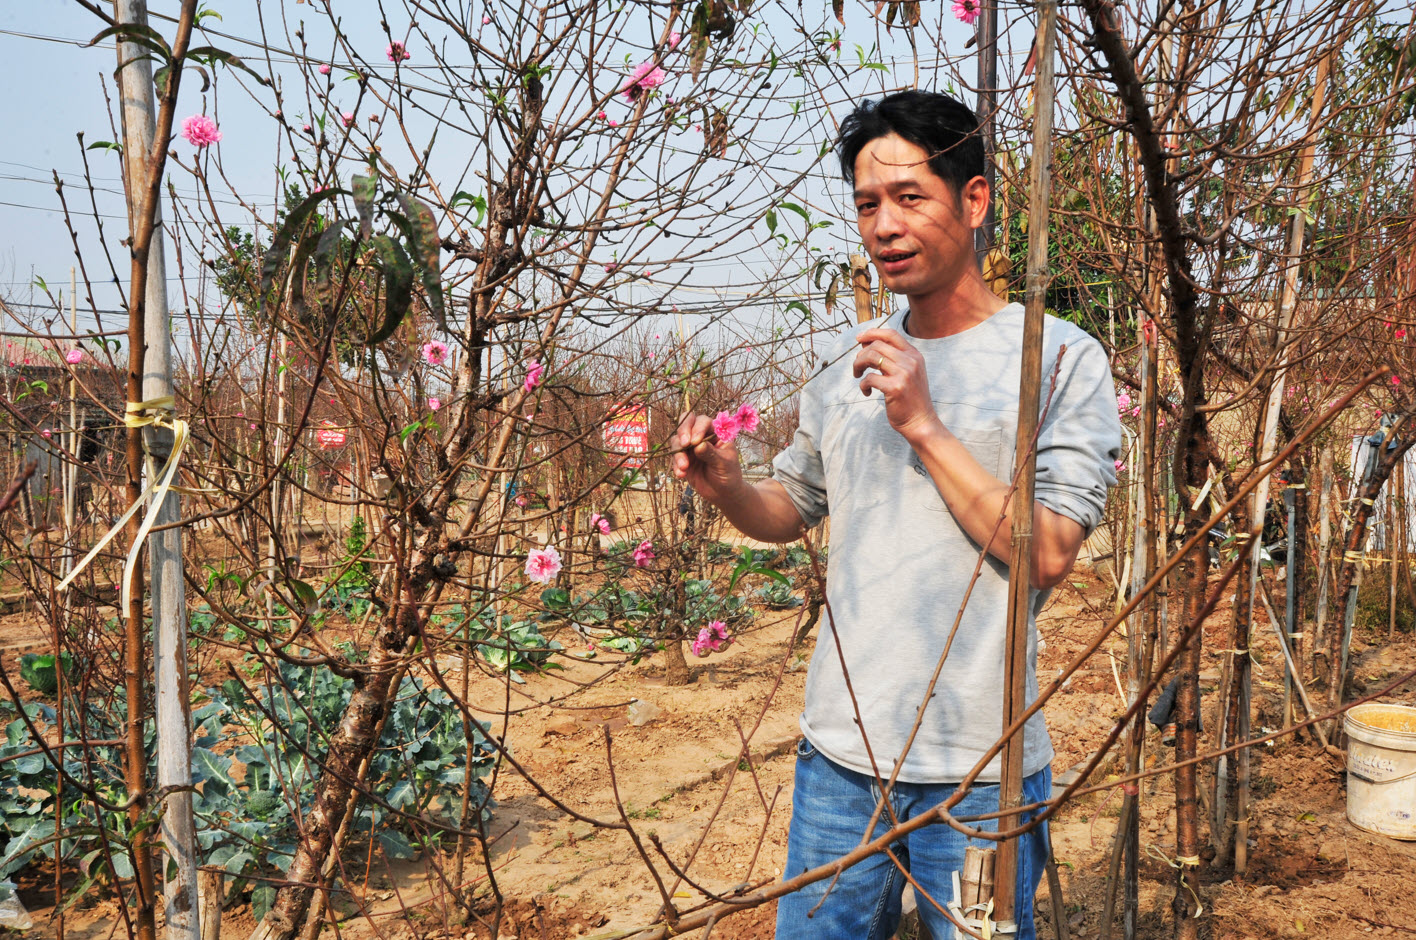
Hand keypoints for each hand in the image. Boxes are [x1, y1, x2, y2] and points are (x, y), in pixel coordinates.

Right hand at [671, 413, 745, 504]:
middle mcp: (701, 436)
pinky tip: (681, 475)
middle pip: (686, 423)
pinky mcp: (683, 459)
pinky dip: (675, 465)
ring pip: (677, 441)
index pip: (703, 421)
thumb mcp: (724, 463)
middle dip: (683, 432)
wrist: (722, 493)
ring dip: (678, 453)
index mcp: (715, 432)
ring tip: (684, 467)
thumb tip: (698, 445)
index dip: (697, 428)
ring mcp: (691, 447)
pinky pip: (674, 457)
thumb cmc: (729, 474)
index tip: (695, 442)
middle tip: (684, 445)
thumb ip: (711, 454)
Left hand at [852, 328, 940, 442]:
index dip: (872, 333)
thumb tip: (865, 345)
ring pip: (870, 357)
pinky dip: (863, 385)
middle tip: (857, 367)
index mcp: (914, 355)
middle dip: (861, 354)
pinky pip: (869, 378)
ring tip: (858, 376)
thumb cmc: (910, 398)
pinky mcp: (895, 388)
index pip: (891, 334)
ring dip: (858, 366)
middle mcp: (910, 361)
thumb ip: (892, 359)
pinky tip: (867, 392)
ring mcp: (904, 374)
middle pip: (877, 345)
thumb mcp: (908, 373)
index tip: (859, 338)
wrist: (921, 422)